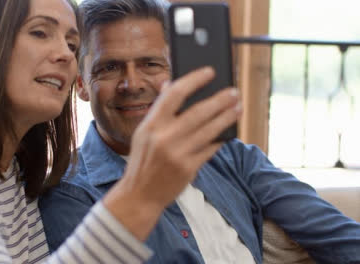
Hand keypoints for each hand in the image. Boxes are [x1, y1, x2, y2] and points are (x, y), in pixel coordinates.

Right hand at [104, 67, 240, 239]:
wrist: (139, 194)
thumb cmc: (142, 160)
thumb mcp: (143, 132)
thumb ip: (158, 109)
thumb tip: (169, 83)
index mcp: (151, 124)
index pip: (175, 93)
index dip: (194, 80)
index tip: (209, 72)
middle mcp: (164, 137)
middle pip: (199, 111)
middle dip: (220, 99)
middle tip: (233, 92)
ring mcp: (178, 154)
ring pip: (210, 129)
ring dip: (227, 117)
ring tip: (237, 107)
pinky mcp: (188, 169)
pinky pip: (210, 149)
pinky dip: (220, 139)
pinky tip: (228, 131)